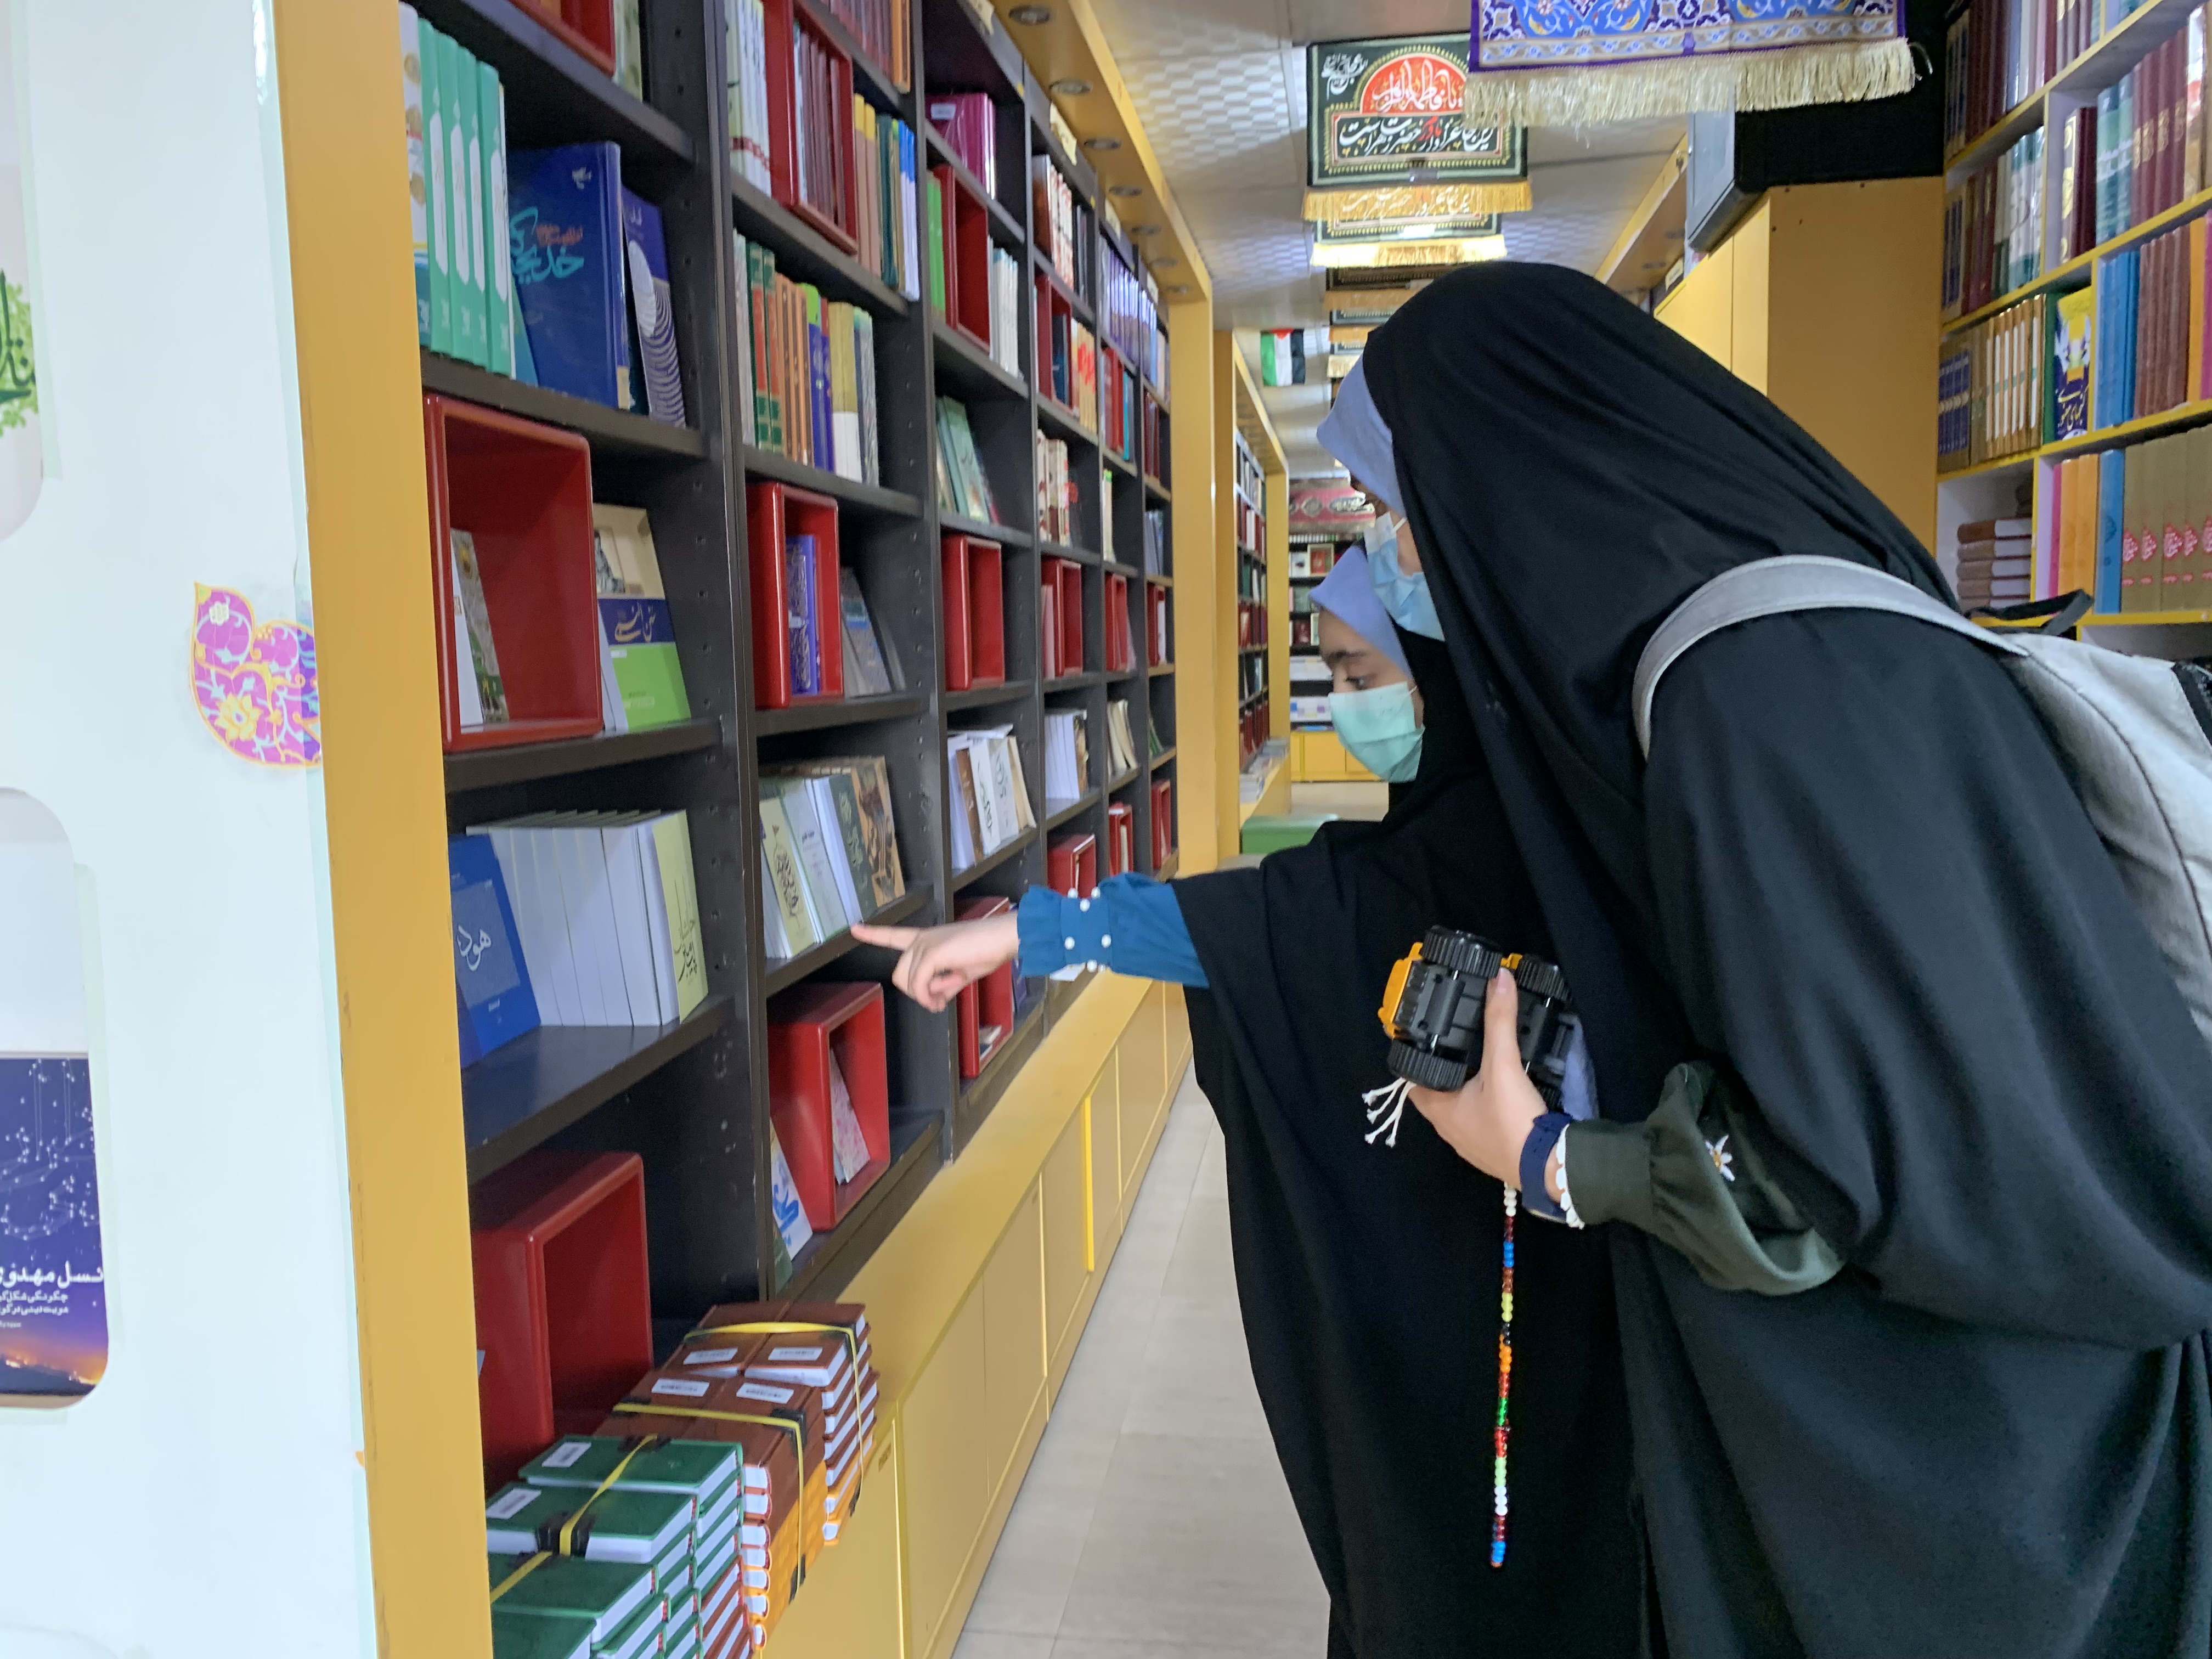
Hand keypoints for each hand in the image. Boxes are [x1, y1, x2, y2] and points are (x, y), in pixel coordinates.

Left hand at [852, 914, 1020, 1012]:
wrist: (1004, 938)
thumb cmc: (988, 951)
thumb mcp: (961, 973)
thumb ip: (944, 985)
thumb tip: (934, 1001)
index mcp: (927, 939)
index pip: (894, 935)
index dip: (873, 934)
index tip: (854, 928)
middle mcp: (922, 939)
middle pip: (899, 973)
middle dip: (916, 993)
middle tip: (938, 1002)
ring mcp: (925, 944)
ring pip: (907, 981)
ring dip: (924, 996)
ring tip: (944, 999)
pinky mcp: (932, 953)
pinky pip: (919, 984)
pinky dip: (927, 997)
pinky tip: (939, 1001)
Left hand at [1406, 970, 1547, 1186]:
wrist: (1548, 1167)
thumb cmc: (1513, 1121)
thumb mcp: (1504, 1065)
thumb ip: (1500, 1021)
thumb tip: (1498, 978)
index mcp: (1439, 1111)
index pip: (1413, 1081)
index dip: (1417, 1059)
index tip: (1427, 1038)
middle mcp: (1449, 1130)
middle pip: (1437, 1093)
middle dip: (1445, 1070)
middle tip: (1457, 1043)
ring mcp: (1471, 1143)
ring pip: (1460, 1108)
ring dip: (1466, 1088)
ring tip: (1478, 1060)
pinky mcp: (1493, 1149)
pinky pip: (1481, 1121)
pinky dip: (1485, 1104)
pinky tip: (1501, 1091)